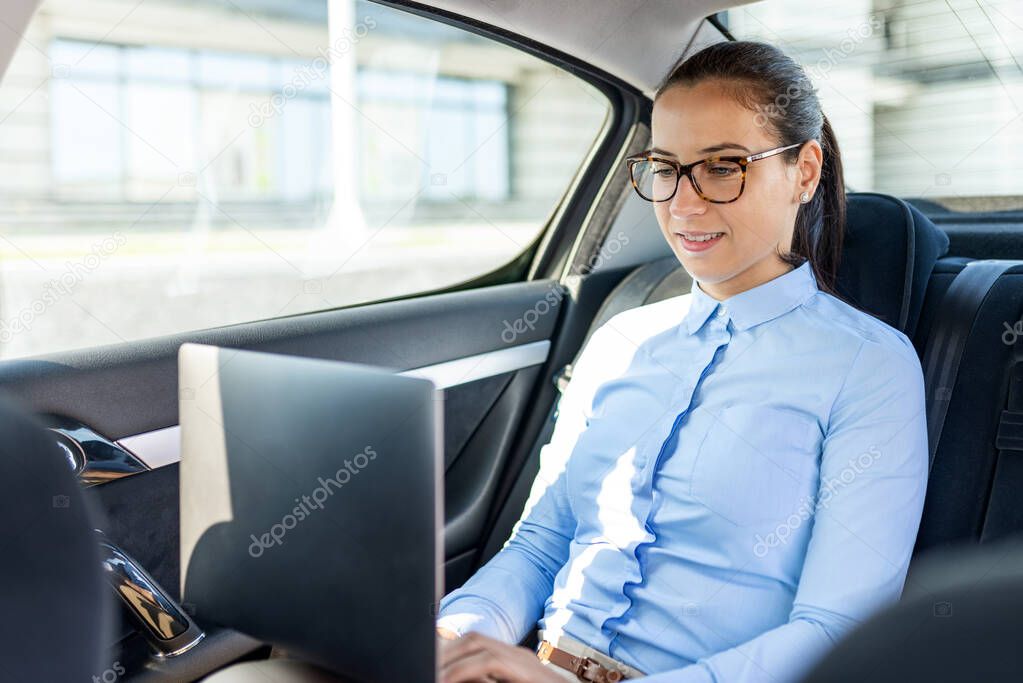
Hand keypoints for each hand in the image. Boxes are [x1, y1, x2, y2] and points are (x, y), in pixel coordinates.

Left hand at [439, 631, 566, 682]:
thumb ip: (486, 681)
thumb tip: (453, 677)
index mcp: (512, 660)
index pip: (475, 643)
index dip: (449, 650)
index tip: (430, 660)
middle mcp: (518, 655)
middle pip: (473, 638)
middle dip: (444, 650)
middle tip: (421, 662)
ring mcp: (524, 661)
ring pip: (478, 643)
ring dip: (450, 658)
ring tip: (431, 670)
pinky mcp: (527, 672)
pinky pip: (489, 662)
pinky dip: (463, 670)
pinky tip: (446, 680)